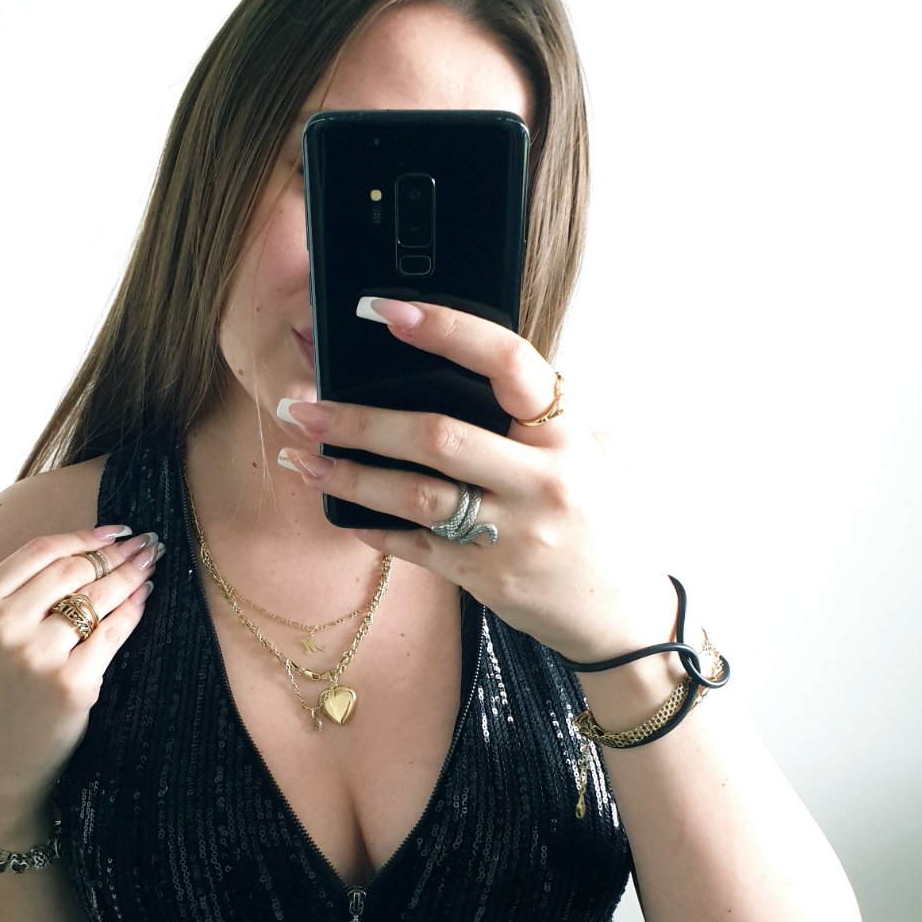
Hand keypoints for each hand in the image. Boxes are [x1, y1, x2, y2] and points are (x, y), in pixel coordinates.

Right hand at [0, 526, 164, 829]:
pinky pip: (114, 632)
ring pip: (98, 598)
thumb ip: (18, 595)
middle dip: (117, 553)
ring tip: (152, 564)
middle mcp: (5, 625)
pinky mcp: (71, 683)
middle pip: (74, 570)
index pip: (41, 551)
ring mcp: (38, 654)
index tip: (117, 530)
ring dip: (133, 575)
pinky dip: (135, 609)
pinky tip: (146, 597)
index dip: (85, 536)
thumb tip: (83, 551)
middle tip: (147, 544)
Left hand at [276, 297, 674, 663]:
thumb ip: (531, 417)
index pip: (507, 362)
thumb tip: (451, 369)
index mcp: (564, 434)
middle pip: (438, 435)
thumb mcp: (582, 454)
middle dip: (362, 418)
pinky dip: (372, 526)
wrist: (618, 611)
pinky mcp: (486, 576)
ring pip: (416, 495)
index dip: (446, 329)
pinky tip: (339, 508)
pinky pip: (415, 545)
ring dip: (350, 473)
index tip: (386, 310)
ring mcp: (512, 532)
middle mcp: (541, 479)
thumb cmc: (593, 519)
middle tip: (306, 404)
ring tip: (303, 457)